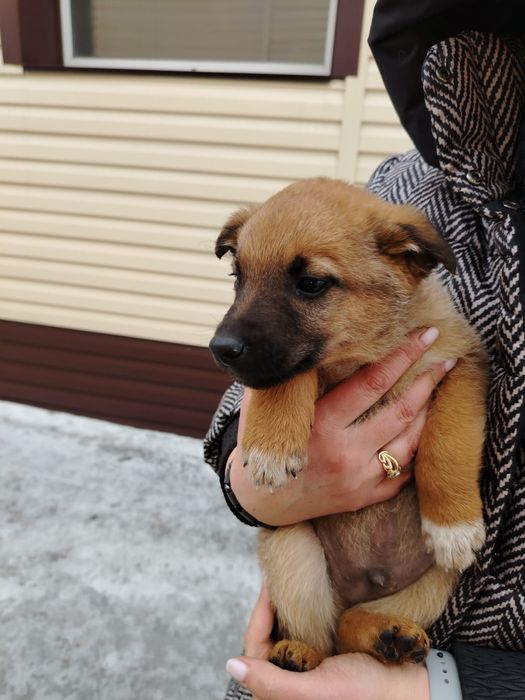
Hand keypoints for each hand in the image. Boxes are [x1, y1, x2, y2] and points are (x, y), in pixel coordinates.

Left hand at [226, 584, 429, 699]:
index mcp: (285, 691)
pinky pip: (306, 625)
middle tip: (280, 575)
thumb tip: (232, 665)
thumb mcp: (316, 690)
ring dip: (288, 605)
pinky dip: (305, 607)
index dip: (259, 616)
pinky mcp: (326, 652)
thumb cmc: (365, 694)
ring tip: (293, 577)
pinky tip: (311, 590)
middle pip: (269, 636)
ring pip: (287, 628)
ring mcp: (310, 664)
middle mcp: (293, 677)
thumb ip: (273, 682)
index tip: (270, 585)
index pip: (256, 648)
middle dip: (271, 606)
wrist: (409, 686)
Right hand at [229, 327, 454, 525]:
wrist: (263, 500)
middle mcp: (346, 453)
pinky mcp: (366, 497)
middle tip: (447, 360)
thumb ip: (289, 378)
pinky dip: (415, 448)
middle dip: (428, 381)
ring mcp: (360, 479)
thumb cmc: (264, 446)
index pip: (373, 382)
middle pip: (400, 410)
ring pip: (409, 441)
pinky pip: (404, 472)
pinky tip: (422, 429)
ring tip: (438, 390)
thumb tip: (303, 340)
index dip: (402, 356)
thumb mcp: (270, 407)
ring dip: (427, 413)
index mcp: (323, 425)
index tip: (424, 335)